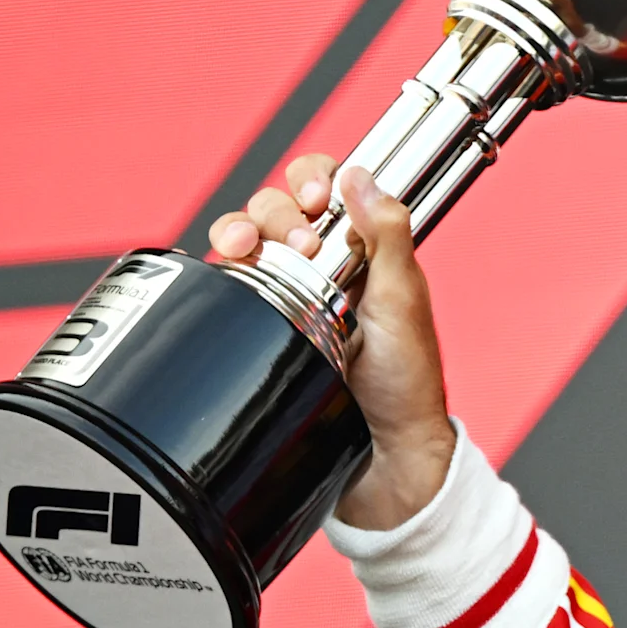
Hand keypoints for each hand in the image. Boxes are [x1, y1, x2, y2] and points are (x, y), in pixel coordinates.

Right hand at [209, 153, 454, 528]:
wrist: (380, 450)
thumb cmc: (404, 382)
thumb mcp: (403, 301)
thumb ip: (388, 236)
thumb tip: (362, 176)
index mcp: (364, 250)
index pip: (329, 187)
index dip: (315, 179)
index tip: (318, 201)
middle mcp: (323, 265)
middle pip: (280, 205)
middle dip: (278, 211)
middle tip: (301, 249)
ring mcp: (288, 292)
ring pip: (249, 234)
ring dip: (242, 227)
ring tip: (250, 250)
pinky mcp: (261, 322)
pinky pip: (230, 277)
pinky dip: (222, 261)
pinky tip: (229, 264)